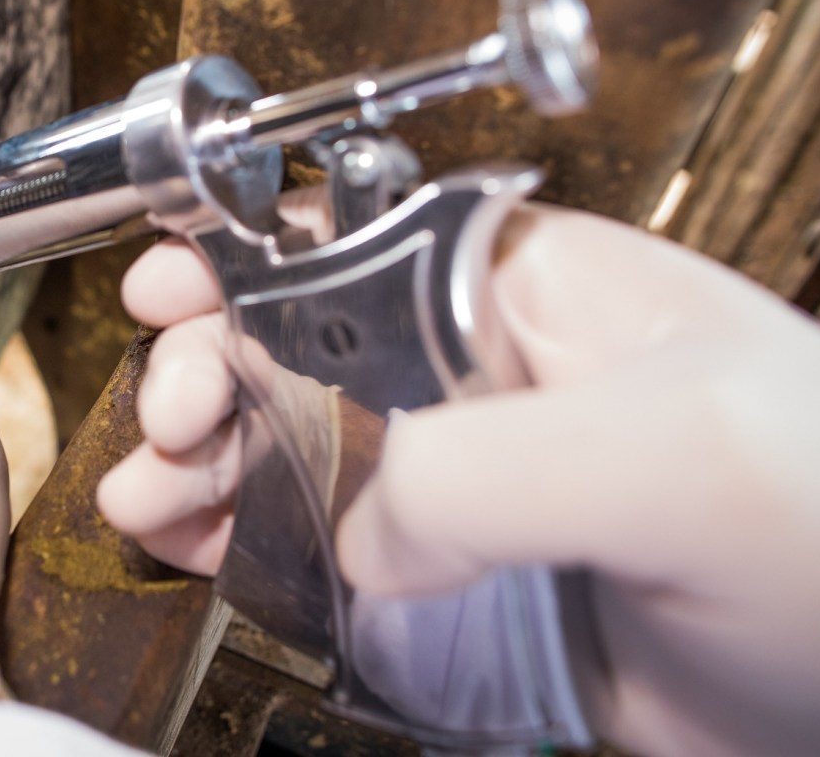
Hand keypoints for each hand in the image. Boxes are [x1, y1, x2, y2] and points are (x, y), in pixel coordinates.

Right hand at [98, 204, 819, 755]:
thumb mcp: (671, 458)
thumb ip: (480, 468)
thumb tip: (365, 532)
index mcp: (532, 289)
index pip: (356, 238)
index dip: (246, 256)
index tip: (167, 293)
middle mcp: (486, 373)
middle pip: (300, 346)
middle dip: (208, 373)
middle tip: (170, 424)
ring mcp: (468, 481)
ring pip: (298, 450)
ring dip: (206, 465)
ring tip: (147, 498)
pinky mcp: (464, 580)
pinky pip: (330, 550)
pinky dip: (250, 547)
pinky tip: (200, 549)